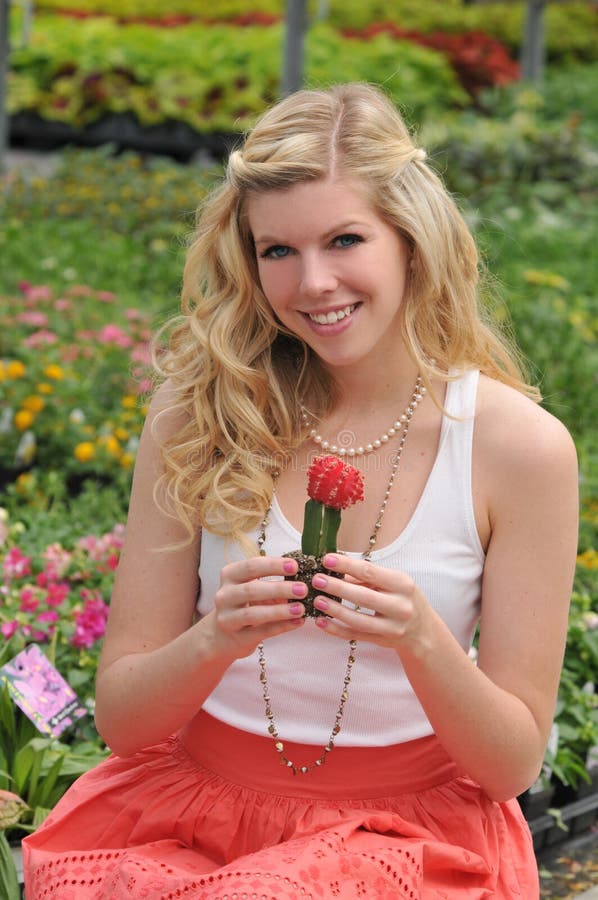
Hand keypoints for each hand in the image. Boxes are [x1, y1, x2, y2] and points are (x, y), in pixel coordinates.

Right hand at [210, 555, 306, 657]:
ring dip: (280, 611)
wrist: (223, 634)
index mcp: (230, 576)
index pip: (251, 566)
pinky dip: (282, 626)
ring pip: (254, 614)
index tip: (295, 566)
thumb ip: (271, 580)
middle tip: (302, 589)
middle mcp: (225, 595)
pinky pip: (262, 631)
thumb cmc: (245, 603)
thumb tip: (303, 577)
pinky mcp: (238, 637)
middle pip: (252, 590)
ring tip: (301, 608)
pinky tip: (298, 622)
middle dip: (279, 589)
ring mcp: (228, 618)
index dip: (273, 565)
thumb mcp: (252, 586)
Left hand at [310, 553, 428, 649]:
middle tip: (317, 580)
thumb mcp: (393, 582)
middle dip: (337, 588)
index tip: (327, 559)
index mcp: (402, 584)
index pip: (370, 572)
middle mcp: (400, 606)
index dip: (347, 565)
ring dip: (335, 610)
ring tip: (317, 600)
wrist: (423, 631)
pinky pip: (355, 635)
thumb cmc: (403, 598)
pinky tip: (321, 622)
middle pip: (363, 597)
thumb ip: (367, 577)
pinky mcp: (381, 641)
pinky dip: (336, 630)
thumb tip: (335, 568)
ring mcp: (392, 627)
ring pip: (358, 620)